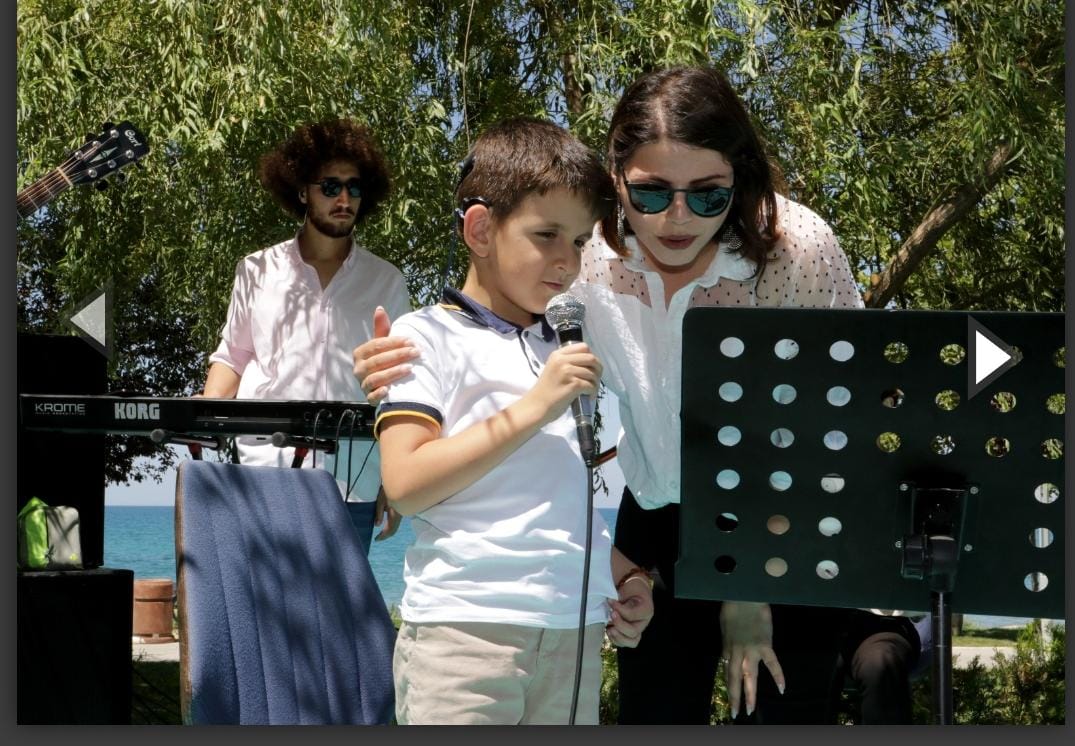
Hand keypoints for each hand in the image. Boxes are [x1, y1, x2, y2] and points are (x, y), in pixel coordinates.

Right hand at [352, 306, 418, 404]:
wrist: (381, 385)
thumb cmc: (383, 361)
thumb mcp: (381, 345)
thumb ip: (381, 329)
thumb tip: (380, 308)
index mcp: (360, 354)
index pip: (376, 346)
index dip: (394, 342)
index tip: (411, 341)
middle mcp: (358, 369)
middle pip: (377, 361)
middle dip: (398, 355)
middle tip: (416, 352)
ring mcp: (363, 385)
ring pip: (375, 378)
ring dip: (392, 373)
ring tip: (410, 368)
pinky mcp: (369, 399)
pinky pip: (371, 397)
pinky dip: (379, 394)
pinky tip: (389, 390)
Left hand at [373, 486, 400, 540]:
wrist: (402, 480)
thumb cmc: (389, 489)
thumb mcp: (381, 500)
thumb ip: (379, 513)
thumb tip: (377, 525)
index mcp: (394, 514)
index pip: (389, 530)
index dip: (383, 536)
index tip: (376, 539)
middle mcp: (399, 515)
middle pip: (393, 529)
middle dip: (386, 535)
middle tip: (379, 538)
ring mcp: (401, 512)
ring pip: (395, 525)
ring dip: (388, 530)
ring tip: (381, 532)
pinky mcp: (401, 509)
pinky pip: (396, 520)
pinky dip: (391, 524)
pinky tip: (386, 522)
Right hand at [526, 342, 601, 424]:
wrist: (536, 406)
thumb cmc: (546, 390)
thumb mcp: (554, 369)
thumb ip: (568, 363)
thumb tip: (590, 363)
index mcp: (558, 354)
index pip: (583, 347)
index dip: (591, 357)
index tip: (590, 367)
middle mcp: (562, 360)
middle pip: (591, 358)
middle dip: (598, 369)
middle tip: (595, 380)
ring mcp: (567, 372)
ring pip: (592, 373)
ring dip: (595, 383)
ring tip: (591, 390)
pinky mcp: (573, 384)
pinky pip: (591, 385)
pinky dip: (593, 392)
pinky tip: (589, 396)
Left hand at [606, 575, 653, 647]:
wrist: (633, 591)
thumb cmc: (631, 589)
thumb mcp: (629, 588)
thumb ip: (621, 597)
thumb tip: (610, 604)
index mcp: (646, 609)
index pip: (633, 615)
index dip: (620, 610)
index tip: (611, 601)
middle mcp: (643, 622)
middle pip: (633, 632)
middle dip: (619, 625)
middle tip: (611, 615)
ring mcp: (637, 629)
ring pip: (632, 642)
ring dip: (618, 636)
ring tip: (609, 628)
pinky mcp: (630, 634)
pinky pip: (624, 643)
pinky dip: (615, 639)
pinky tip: (609, 630)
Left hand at [720, 601, 783, 718]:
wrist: (744, 596)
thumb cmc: (733, 608)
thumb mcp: (726, 627)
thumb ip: (729, 641)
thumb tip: (730, 652)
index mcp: (727, 648)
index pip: (727, 672)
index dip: (729, 686)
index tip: (730, 699)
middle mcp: (736, 653)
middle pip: (734, 679)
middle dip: (734, 697)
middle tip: (735, 713)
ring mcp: (750, 650)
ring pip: (749, 677)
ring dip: (750, 693)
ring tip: (750, 708)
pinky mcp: (764, 645)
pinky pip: (772, 664)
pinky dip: (778, 676)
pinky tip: (782, 688)